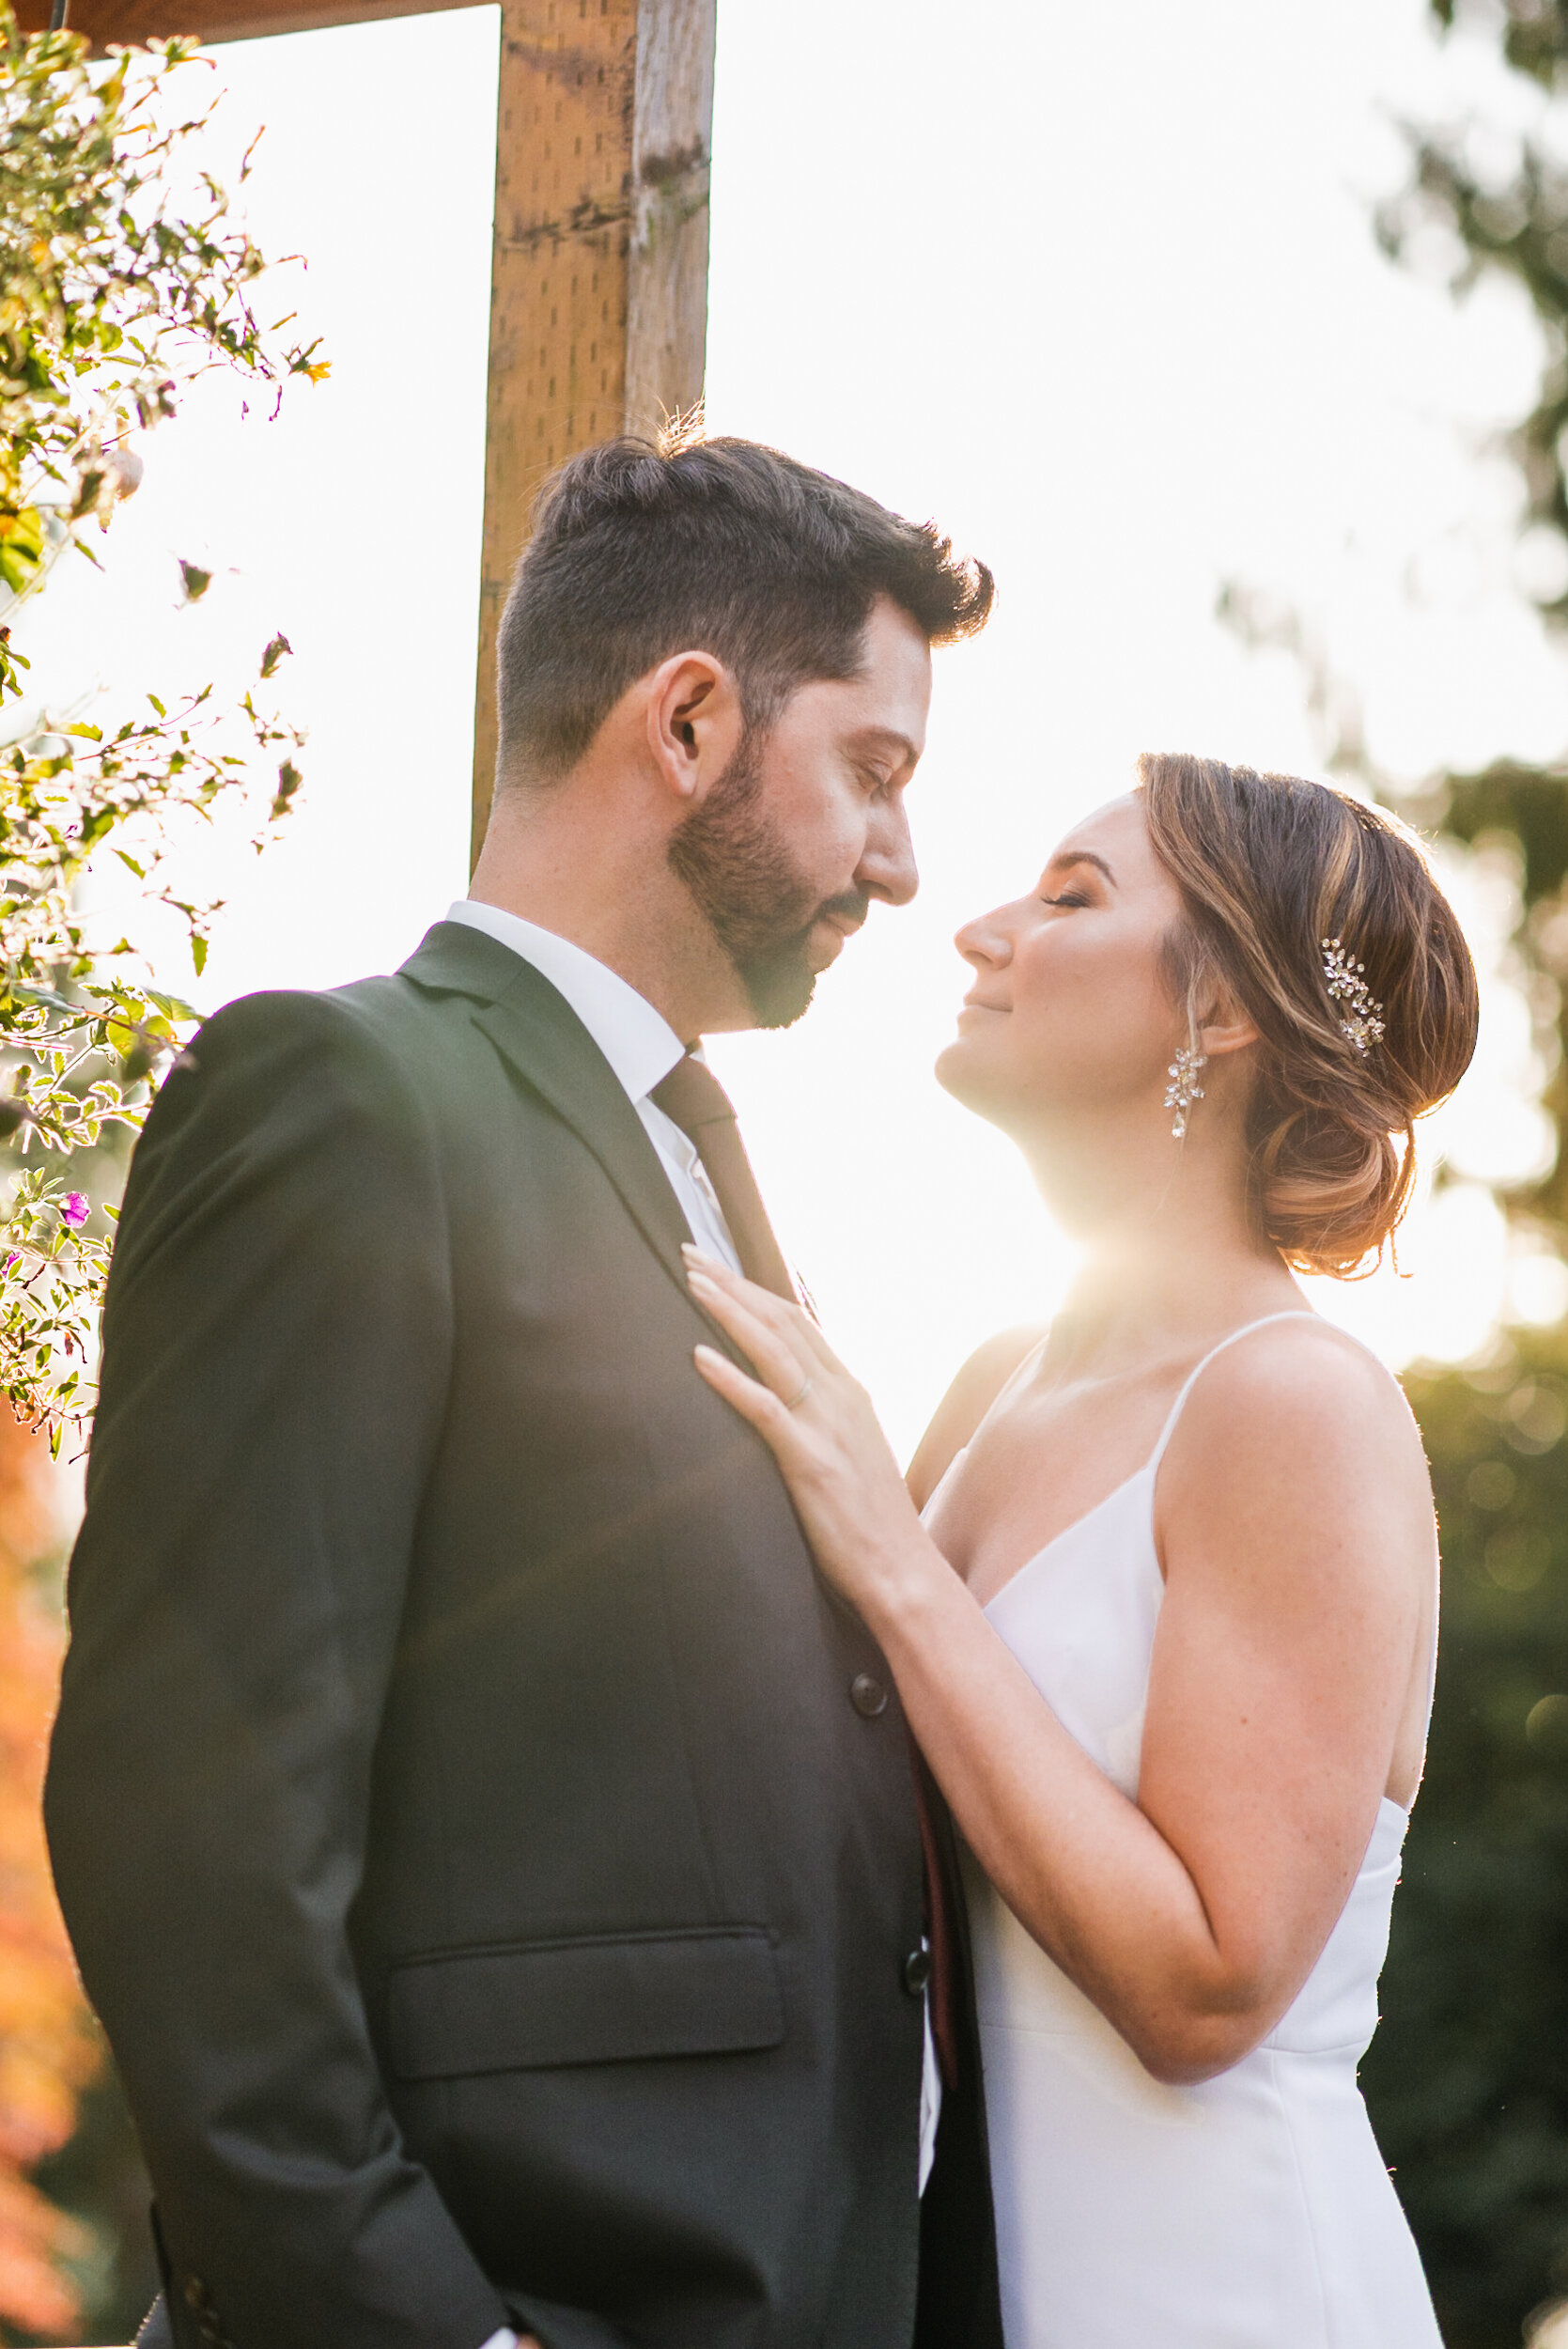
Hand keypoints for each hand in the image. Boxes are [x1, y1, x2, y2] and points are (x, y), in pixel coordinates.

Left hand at [685, 1247, 935, 1623]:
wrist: (902, 1571)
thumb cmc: (871, 1521)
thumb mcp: (851, 1452)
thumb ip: (822, 1419)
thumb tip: (785, 1401)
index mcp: (850, 1391)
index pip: (797, 1322)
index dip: (754, 1290)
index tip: (715, 1267)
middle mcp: (841, 1397)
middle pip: (781, 1322)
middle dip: (733, 1284)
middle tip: (688, 1253)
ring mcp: (827, 1427)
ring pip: (773, 1351)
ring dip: (729, 1312)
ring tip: (690, 1282)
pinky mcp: (810, 1463)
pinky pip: (765, 1410)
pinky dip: (731, 1379)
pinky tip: (698, 1357)